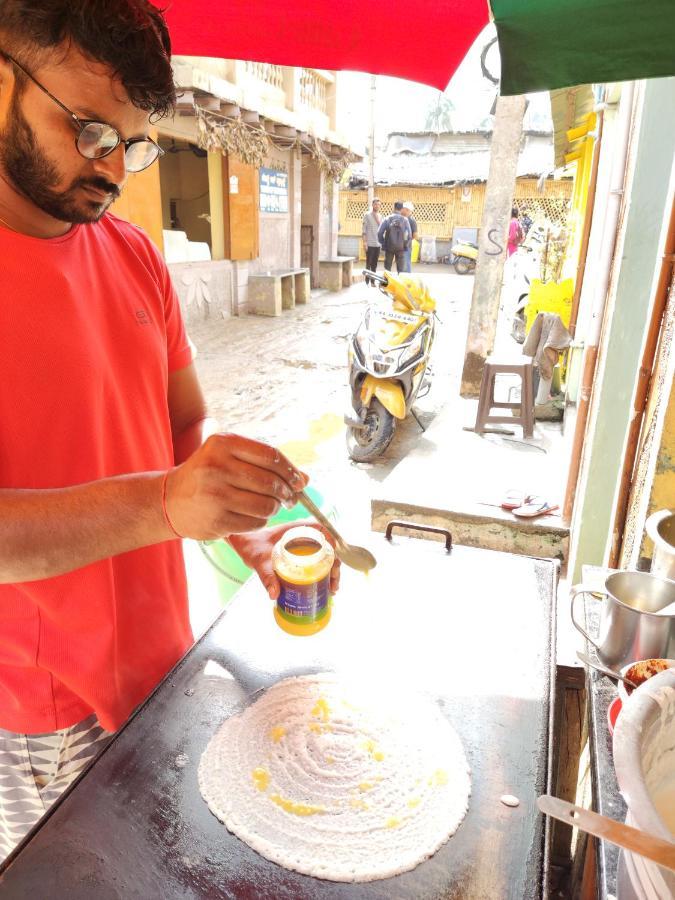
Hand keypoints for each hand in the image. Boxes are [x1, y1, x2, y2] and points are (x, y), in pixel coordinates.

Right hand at [164, 434, 307, 539]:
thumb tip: (305, 479)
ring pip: (267, 505)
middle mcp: (218, 466)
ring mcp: (216, 495)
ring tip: (270, 506)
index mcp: (222, 444)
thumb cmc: (206, 475)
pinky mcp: (217, 520)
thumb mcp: (229, 458)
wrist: (169, 501)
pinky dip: (261, 520)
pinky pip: (256, 522)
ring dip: (275, 508)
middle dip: (287, 493)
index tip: (299, 481)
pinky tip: (253, 516)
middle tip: (290, 498)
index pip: (271, 456)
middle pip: (272, 482)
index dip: (291, 470)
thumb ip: (265, 464)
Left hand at [228, 522, 340, 599]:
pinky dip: (323, 573)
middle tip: (334, 583)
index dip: (333, 544)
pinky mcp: (300, 555)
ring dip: (331, 571)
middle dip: (335, 564)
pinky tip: (324, 587)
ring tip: (332, 589)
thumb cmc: (251, 547)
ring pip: (324, 556)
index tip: (335, 561)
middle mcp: (303, 535)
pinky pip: (316, 561)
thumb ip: (266, 576)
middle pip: (326, 547)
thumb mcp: (259, 561)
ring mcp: (302, 545)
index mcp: (296, 529)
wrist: (244, 545)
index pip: (321, 531)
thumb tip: (274, 594)